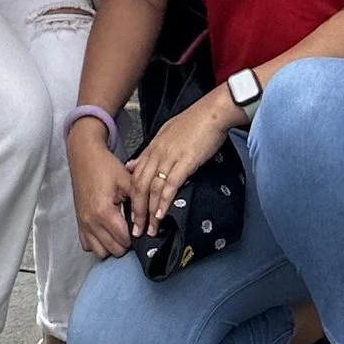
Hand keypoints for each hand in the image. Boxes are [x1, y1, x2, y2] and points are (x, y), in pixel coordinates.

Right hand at [69, 122, 139, 256]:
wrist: (84, 157)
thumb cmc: (105, 166)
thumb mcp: (127, 180)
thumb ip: (139, 202)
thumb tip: (149, 220)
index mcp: (104, 212)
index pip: (124, 239)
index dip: (136, 235)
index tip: (140, 227)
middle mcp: (91, 222)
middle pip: (114, 250)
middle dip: (126, 242)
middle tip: (132, 229)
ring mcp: (83, 224)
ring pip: (100, 252)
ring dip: (112, 246)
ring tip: (119, 232)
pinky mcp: (78, 223)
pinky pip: (88, 246)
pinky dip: (97, 243)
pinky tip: (105, 233)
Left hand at [123, 89, 240, 237]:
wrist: (212, 113)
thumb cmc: (193, 123)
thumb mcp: (165, 134)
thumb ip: (149, 152)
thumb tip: (132, 165)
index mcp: (152, 148)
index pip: (135, 177)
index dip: (131, 198)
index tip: (131, 215)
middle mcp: (156, 153)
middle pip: (140, 186)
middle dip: (137, 211)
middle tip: (136, 230)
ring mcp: (169, 158)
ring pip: (152, 189)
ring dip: (149, 212)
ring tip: (150, 229)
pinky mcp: (184, 162)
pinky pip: (170, 185)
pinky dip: (164, 202)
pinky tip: (161, 215)